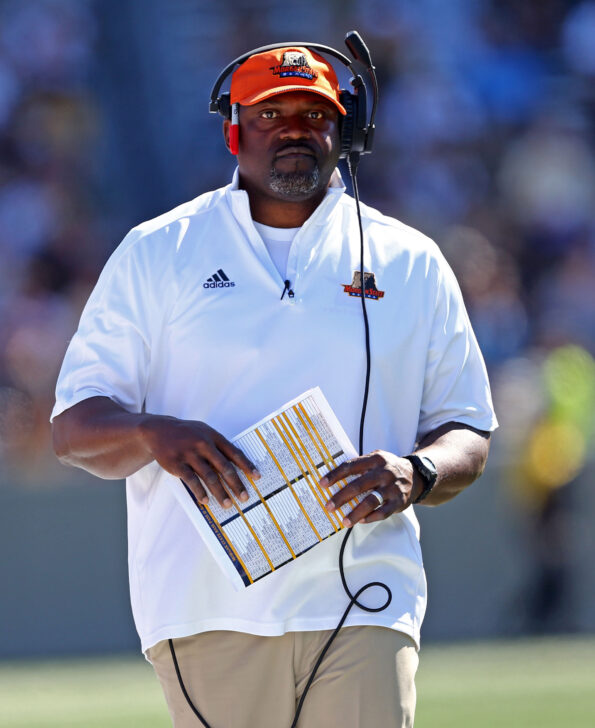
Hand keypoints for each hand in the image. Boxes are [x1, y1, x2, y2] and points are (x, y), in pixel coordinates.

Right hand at [139, 415, 259, 508]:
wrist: (159, 431)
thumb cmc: (187, 434)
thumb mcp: (204, 432)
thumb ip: (219, 446)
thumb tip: (236, 465)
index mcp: (213, 436)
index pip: (234, 452)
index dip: (247, 465)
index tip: (257, 477)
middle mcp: (203, 444)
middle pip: (224, 467)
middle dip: (236, 484)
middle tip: (244, 497)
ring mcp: (190, 454)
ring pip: (209, 477)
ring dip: (220, 492)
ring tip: (227, 504)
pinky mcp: (177, 464)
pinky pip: (191, 481)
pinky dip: (200, 492)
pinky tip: (205, 500)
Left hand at [321, 450, 415, 526]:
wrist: (414, 475)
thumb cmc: (386, 468)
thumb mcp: (375, 459)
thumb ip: (359, 466)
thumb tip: (333, 479)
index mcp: (375, 459)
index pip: (350, 466)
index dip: (335, 475)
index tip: (322, 484)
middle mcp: (384, 472)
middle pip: (358, 485)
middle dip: (341, 497)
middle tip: (329, 506)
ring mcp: (392, 487)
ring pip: (371, 501)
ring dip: (355, 512)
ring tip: (344, 521)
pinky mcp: (399, 501)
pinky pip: (383, 512)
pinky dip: (370, 517)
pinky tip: (360, 521)